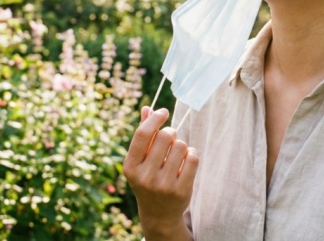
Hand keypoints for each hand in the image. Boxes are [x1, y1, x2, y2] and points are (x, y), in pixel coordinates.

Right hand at [123, 106, 197, 240]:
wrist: (159, 213)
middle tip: (171, 139)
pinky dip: (192, 154)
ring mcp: (163, 185)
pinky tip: (187, 162)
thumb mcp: (141, 160)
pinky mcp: (181, 190)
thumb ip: (144, 135)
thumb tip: (147, 109)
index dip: (155, 119)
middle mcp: (145, 177)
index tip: (164, 112)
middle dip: (171, 133)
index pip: (142, 134)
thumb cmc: (149, 178)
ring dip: (182, 146)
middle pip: (165, 136)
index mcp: (130, 167)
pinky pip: (193, 157)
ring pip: (181, 145)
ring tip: (176, 155)